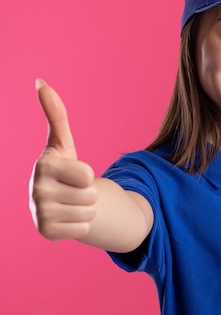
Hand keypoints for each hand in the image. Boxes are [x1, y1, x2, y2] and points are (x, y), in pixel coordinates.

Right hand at [29, 80, 97, 239]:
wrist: (54, 200)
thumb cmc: (62, 168)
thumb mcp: (62, 143)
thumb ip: (56, 115)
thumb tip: (40, 82)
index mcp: (42, 166)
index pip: (87, 175)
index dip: (87, 174)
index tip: (73, 173)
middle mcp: (36, 191)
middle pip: (91, 195)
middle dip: (88, 193)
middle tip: (73, 190)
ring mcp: (40, 214)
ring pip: (89, 213)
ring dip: (86, 209)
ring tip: (71, 202)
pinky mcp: (47, 233)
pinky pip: (84, 230)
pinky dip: (81, 225)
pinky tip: (67, 217)